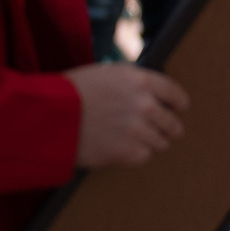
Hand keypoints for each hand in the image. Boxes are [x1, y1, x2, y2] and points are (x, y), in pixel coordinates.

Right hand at [69, 64, 188, 166]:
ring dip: (152, 143)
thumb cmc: (71, 92)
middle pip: (172, 123)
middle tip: (164, 132)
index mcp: (141, 81)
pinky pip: (145, 156)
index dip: (179, 103)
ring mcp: (138, 130)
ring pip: (162, 142)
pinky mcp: (127, 152)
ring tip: (138, 141)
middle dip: (168, 127)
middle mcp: (145, 105)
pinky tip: (124, 150)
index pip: (174, 93)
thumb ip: (132, 84)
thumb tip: (149, 95)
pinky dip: (136, 155)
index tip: (180, 108)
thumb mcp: (107, 75)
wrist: (49, 117)